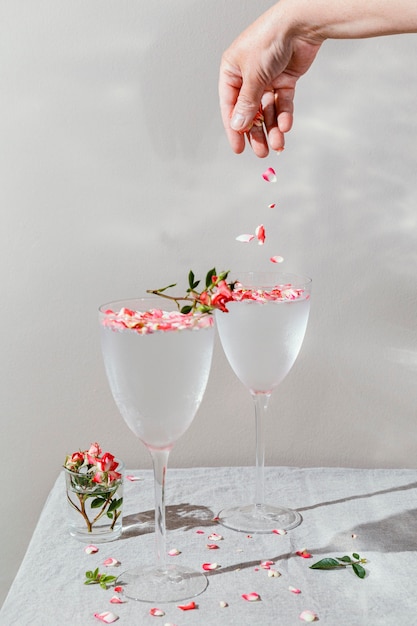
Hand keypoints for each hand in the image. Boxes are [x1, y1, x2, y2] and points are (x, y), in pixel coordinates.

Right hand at [219, 5, 322, 156]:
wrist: (301, 24)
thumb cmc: (270, 39)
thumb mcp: (253, 75)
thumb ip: (247, 103)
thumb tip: (238, 125)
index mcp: (232, 71)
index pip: (230, 106)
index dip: (234, 128)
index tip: (238, 148)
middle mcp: (248, 76)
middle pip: (250, 112)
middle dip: (256, 133)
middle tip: (261, 152)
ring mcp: (267, 78)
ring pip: (268, 110)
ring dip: (272, 129)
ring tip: (277, 145)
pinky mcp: (285, 79)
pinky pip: (283, 103)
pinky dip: (284, 115)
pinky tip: (285, 126)